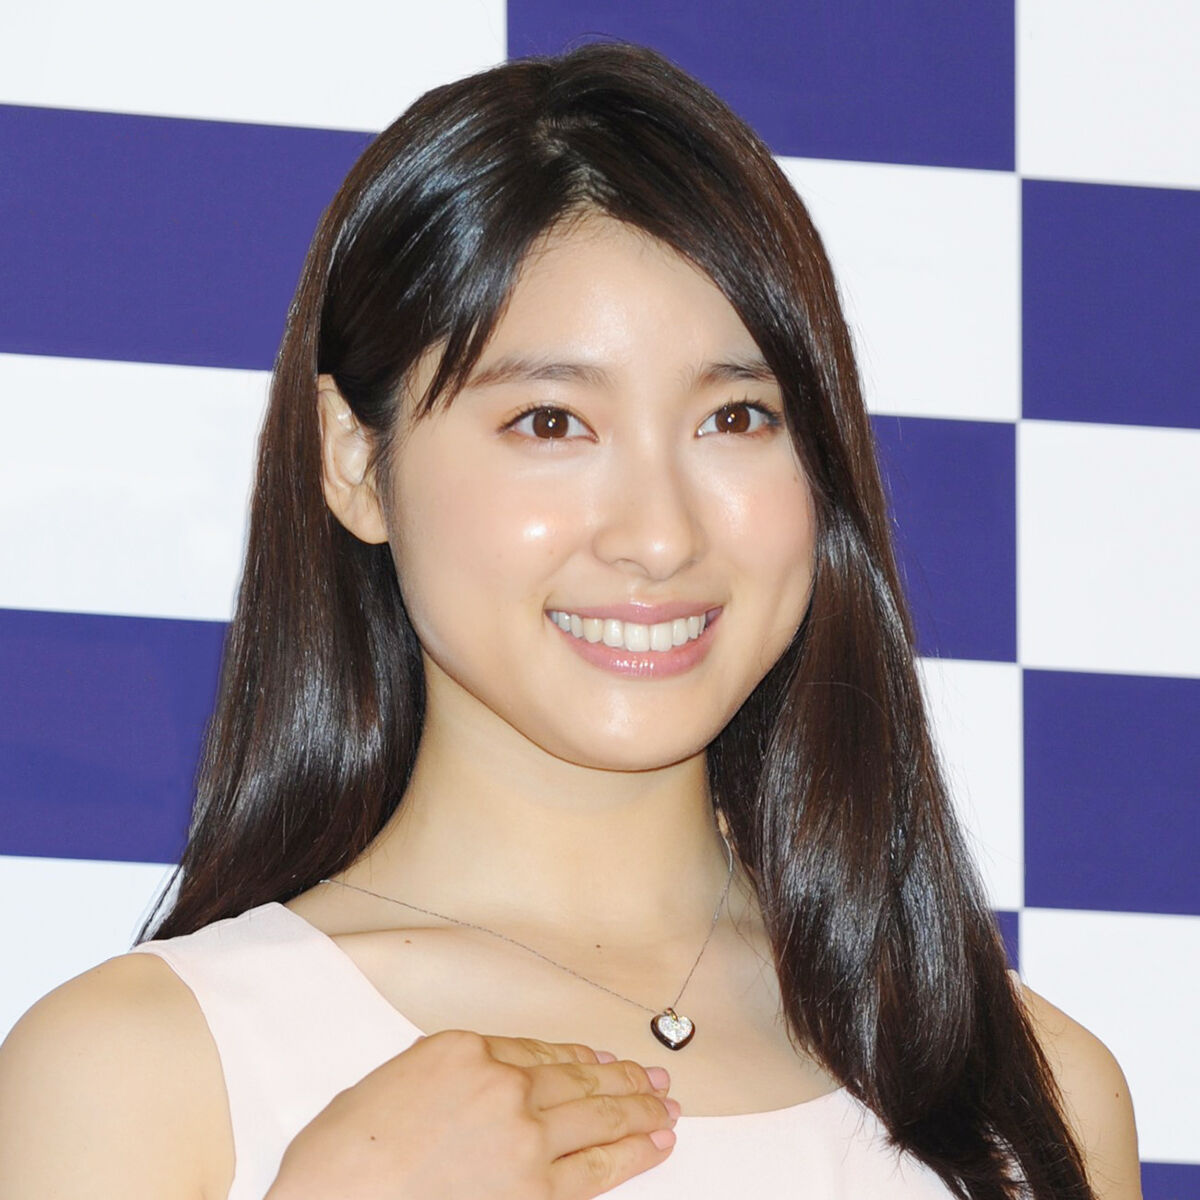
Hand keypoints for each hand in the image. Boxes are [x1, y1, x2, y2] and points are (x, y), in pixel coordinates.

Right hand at [266, 1029, 678, 1198]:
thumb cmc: (342, 1159)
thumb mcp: (390, 1085)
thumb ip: (446, 1077)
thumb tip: (476, 1090)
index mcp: (464, 1050)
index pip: (536, 1051)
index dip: (575, 1057)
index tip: (597, 1059)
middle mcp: (501, 1084)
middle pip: (576, 1076)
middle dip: (621, 1077)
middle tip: (650, 1078)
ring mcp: (522, 1136)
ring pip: (597, 1114)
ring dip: (638, 1108)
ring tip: (664, 1106)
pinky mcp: (534, 1190)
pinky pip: (596, 1167)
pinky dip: (633, 1152)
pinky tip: (653, 1144)